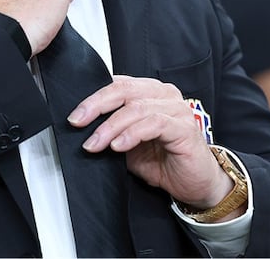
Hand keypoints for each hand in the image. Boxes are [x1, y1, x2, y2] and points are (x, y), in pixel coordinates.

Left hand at [68, 75, 238, 213]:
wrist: (195, 185)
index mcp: (150, 92)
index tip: (73, 116)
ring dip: (111, 127)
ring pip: (136, 108)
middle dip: (96, 106)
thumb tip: (81, 127)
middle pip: (124, 90)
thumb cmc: (164, 161)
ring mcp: (177, 109)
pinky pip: (154, 124)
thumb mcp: (128, 145)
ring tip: (94, 144)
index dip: (92, 98)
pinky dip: (132, 134)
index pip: (117, 85)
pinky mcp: (185, 127)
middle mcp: (164, 94)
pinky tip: (118, 147)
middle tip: (77, 123)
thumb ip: (111, 131)